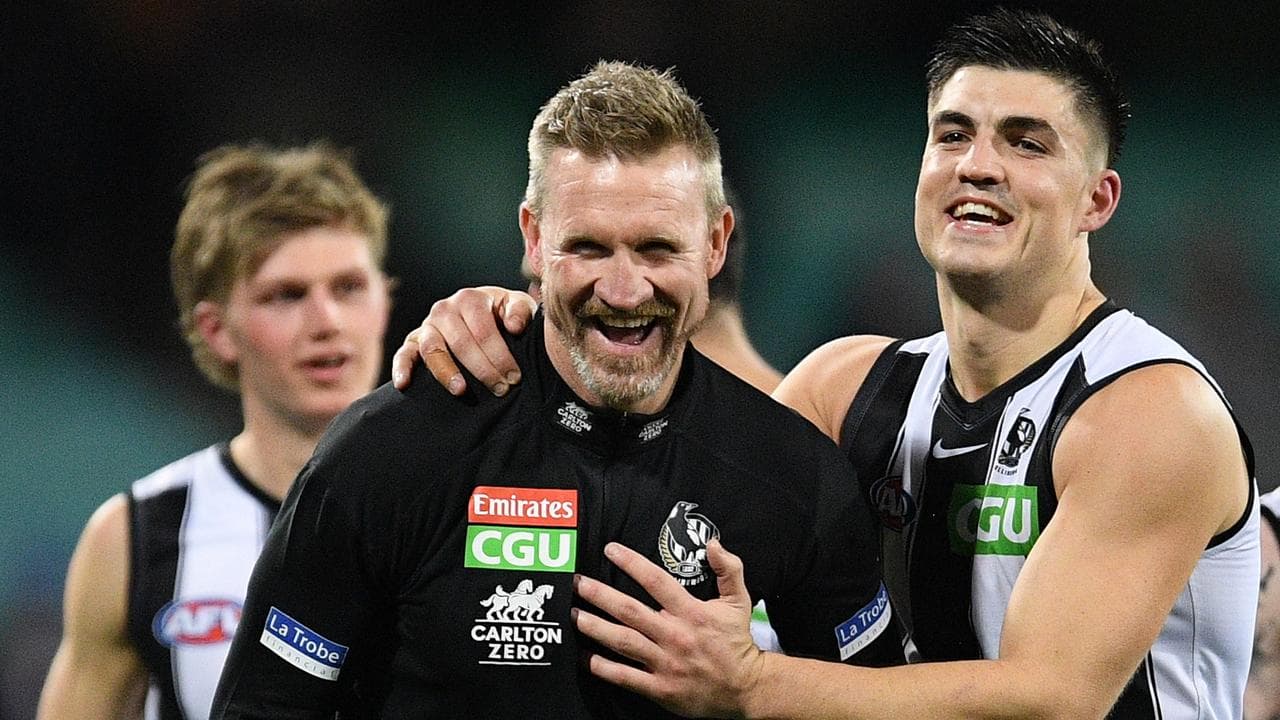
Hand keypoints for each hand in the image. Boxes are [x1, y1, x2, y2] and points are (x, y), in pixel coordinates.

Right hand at [390, 287, 536, 394]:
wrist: (484, 317)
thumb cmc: (503, 314)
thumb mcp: (516, 305)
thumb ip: (520, 310)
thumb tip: (514, 326)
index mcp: (469, 299)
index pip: (483, 330)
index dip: (500, 355)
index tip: (514, 377)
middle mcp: (444, 309)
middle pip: (461, 343)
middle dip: (483, 369)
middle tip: (500, 389)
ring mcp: (427, 326)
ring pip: (432, 350)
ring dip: (446, 372)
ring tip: (461, 390)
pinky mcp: (414, 342)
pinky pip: (404, 354)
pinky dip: (401, 368)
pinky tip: (404, 384)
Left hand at [573, 540, 763, 718]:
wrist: (747, 688)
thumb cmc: (737, 642)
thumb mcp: (739, 601)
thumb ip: (729, 569)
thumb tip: (713, 543)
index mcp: (691, 612)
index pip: (656, 581)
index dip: (631, 563)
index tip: (610, 550)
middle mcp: (675, 635)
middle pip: (630, 611)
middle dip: (601, 595)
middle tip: (578, 583)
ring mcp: (666, 663)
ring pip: (624, 642)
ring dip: (596, 628)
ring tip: (575, 616)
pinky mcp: (661, 688)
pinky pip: (627, 677)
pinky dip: (605, 668)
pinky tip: (587, 659)